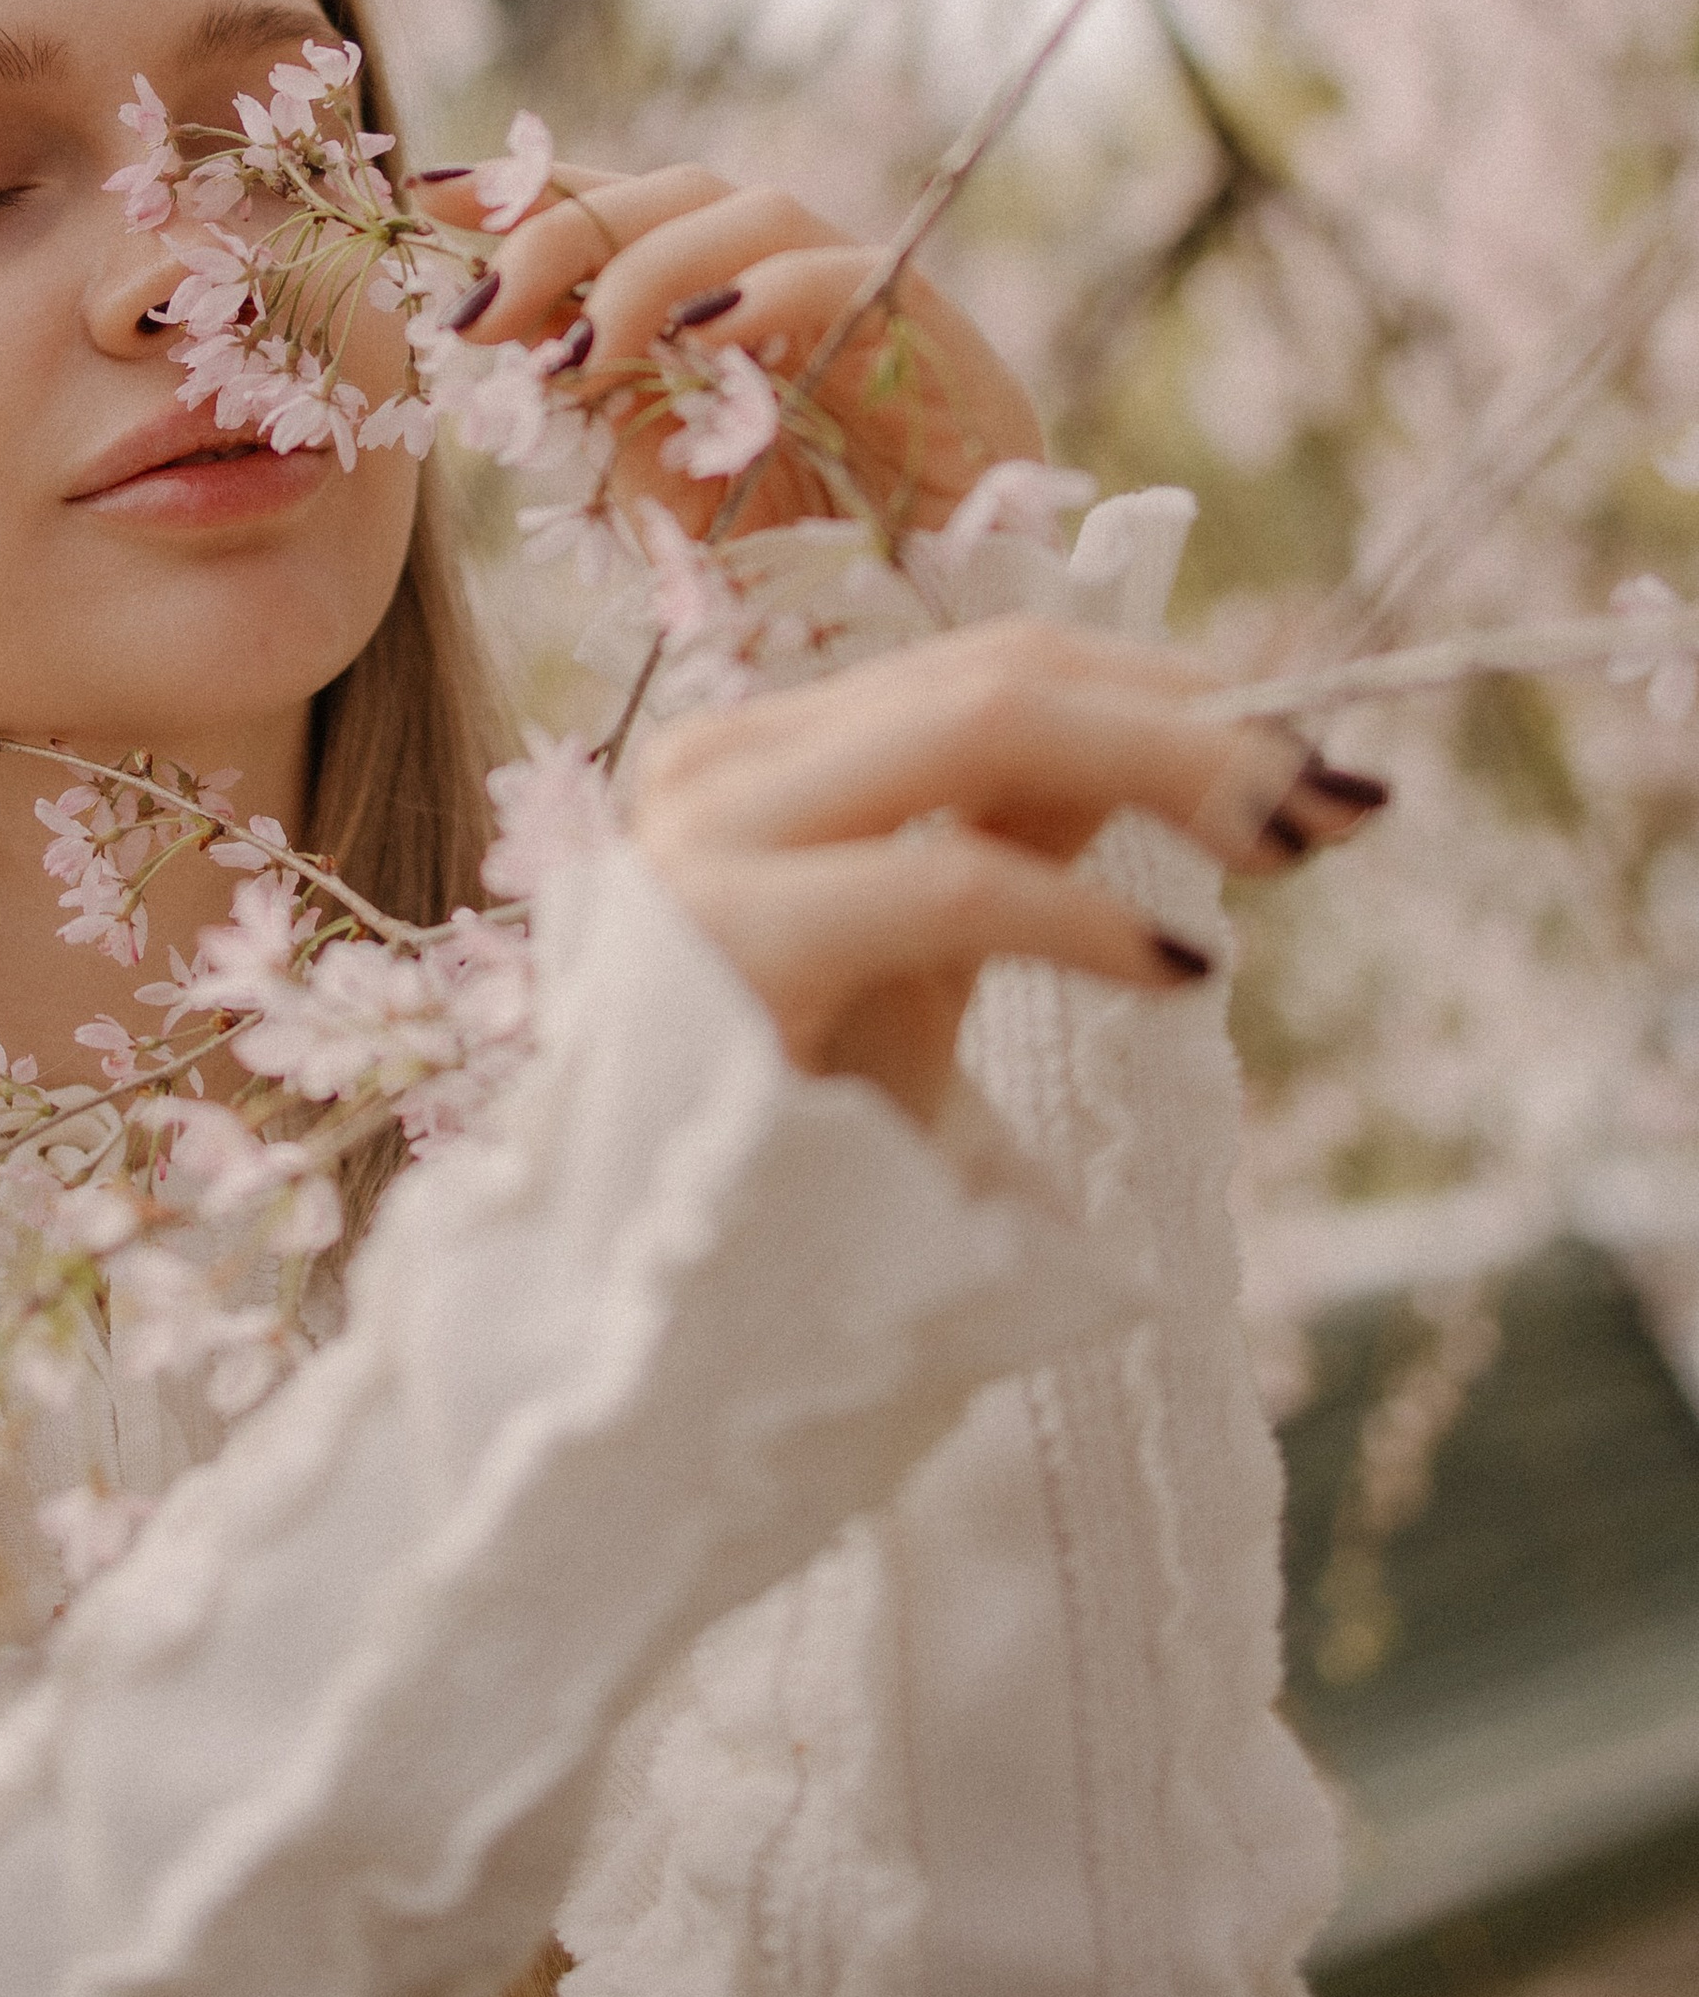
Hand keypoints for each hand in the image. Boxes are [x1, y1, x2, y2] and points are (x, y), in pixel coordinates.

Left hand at [414, 155, 1040, 533]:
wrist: (963, 629)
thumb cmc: (828, 573)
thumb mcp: (690, 508)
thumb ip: (626, 438)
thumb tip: (547, 370)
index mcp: (729, 305)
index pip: (625, 213)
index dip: (530, 193)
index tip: (428, 194)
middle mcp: (795, 279)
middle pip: (677, 194)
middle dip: (565, 233)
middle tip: (482, 310)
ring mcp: (868, 296)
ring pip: (752, 213)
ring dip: (648, 271)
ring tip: (581, 355)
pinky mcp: (934, 336)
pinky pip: (843, 277)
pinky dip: (762, 296)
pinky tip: (698, 340)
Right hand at [626, 618, 1384, 1123]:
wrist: (658, 1331)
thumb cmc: (786, 1158)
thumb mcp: (923, 967)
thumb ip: (1008, 836)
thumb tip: (1163, 737)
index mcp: (758, 761)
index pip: (988, 665)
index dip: (1168, 691)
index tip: (1308, 757)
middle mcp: (717, 769)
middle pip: (1003, 676)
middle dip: (1198, 722)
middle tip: (1338, 793)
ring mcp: (708, 842)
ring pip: (983, 725)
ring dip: (1172, 766)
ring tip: (1291, 837)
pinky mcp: (726, 939)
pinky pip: (950, 879)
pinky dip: (1086, 912)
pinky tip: (1178, 966)